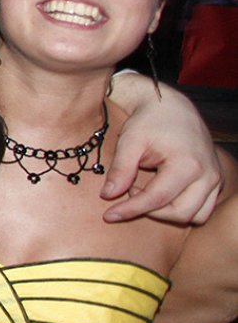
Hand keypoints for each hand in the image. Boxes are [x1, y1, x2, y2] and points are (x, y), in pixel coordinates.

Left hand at [103, 74, 223, 223]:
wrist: (172, 107)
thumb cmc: (149, 121)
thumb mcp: (130, 142)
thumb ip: (121, 170)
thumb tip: (108, 196)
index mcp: (188, 164)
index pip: (157, 199)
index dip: (130, 210)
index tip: (108, 216)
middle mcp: (207, 175)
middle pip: (179, 213)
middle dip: (150, 211)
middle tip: (129, 190)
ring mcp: (215, 179)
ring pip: (194, 215)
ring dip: (167, 212)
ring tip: (145, 190)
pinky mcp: (215, 181)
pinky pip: (202, 209)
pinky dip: (181, 208)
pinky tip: (160, 193)